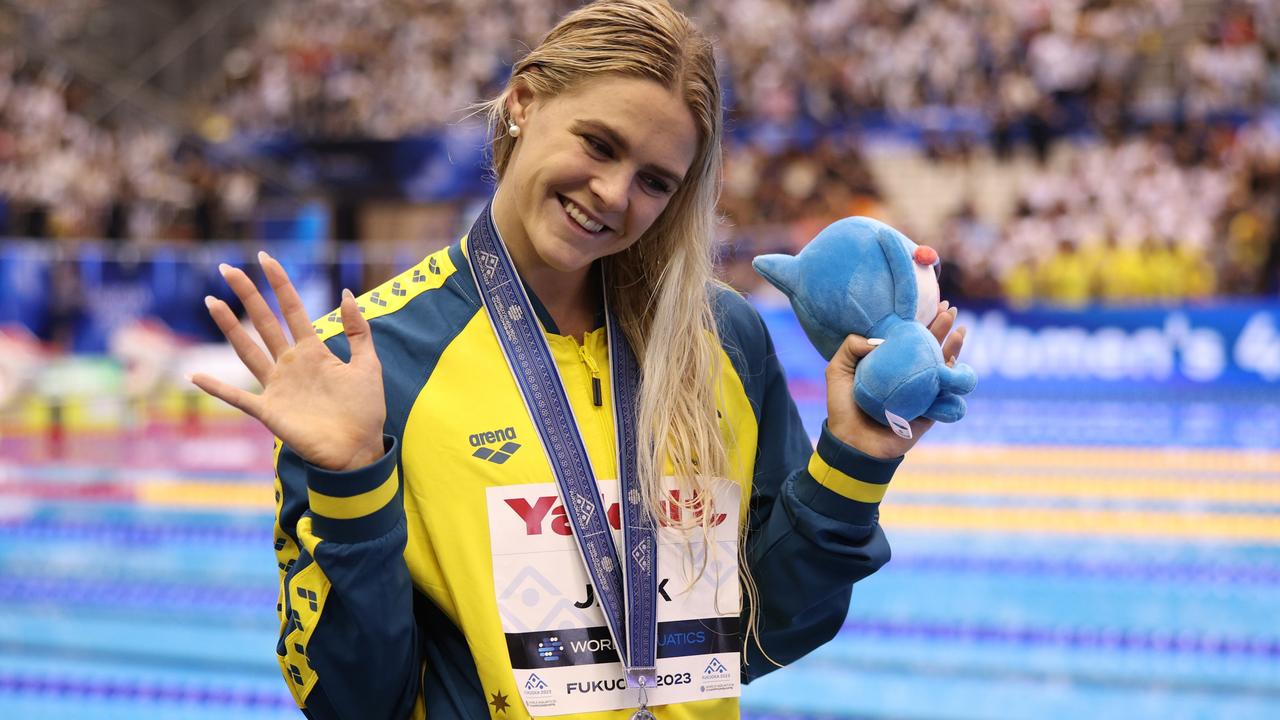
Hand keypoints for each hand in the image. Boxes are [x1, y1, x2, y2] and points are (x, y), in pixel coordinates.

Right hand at [190, 252, 386, 471]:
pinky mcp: (269, 411)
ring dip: (228, 327)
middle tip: (226, 268)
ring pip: (247, 350)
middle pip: (263, 322)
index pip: (292, 309)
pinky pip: (238, 397)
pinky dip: (216, 388)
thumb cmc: (365, 410)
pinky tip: (194, 376)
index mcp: (313, 352)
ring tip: (211, 302)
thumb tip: (346, 293)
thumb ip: (358, 330)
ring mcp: (277, 387)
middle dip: (246, 295)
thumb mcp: (368, 365)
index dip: (280, 283)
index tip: (265, 257)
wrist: (358, 451)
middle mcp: (290, 364)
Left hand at [825, 301, 966, 458]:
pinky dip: (952, 374)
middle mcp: (905, 376)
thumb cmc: (842, 407)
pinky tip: (953, 358)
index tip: (930, 302)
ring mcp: (919, 391)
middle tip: (949, 309)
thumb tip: (881, 338)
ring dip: (953, 346)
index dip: (918, 321)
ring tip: (959, 327)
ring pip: (941, 364)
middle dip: (941, 327)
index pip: (906, 338)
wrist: (851, 442)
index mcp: (886, 365)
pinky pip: (946, 389)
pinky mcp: (929, 409)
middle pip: (928, 346)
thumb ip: (852, 345)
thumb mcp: (837, 369)